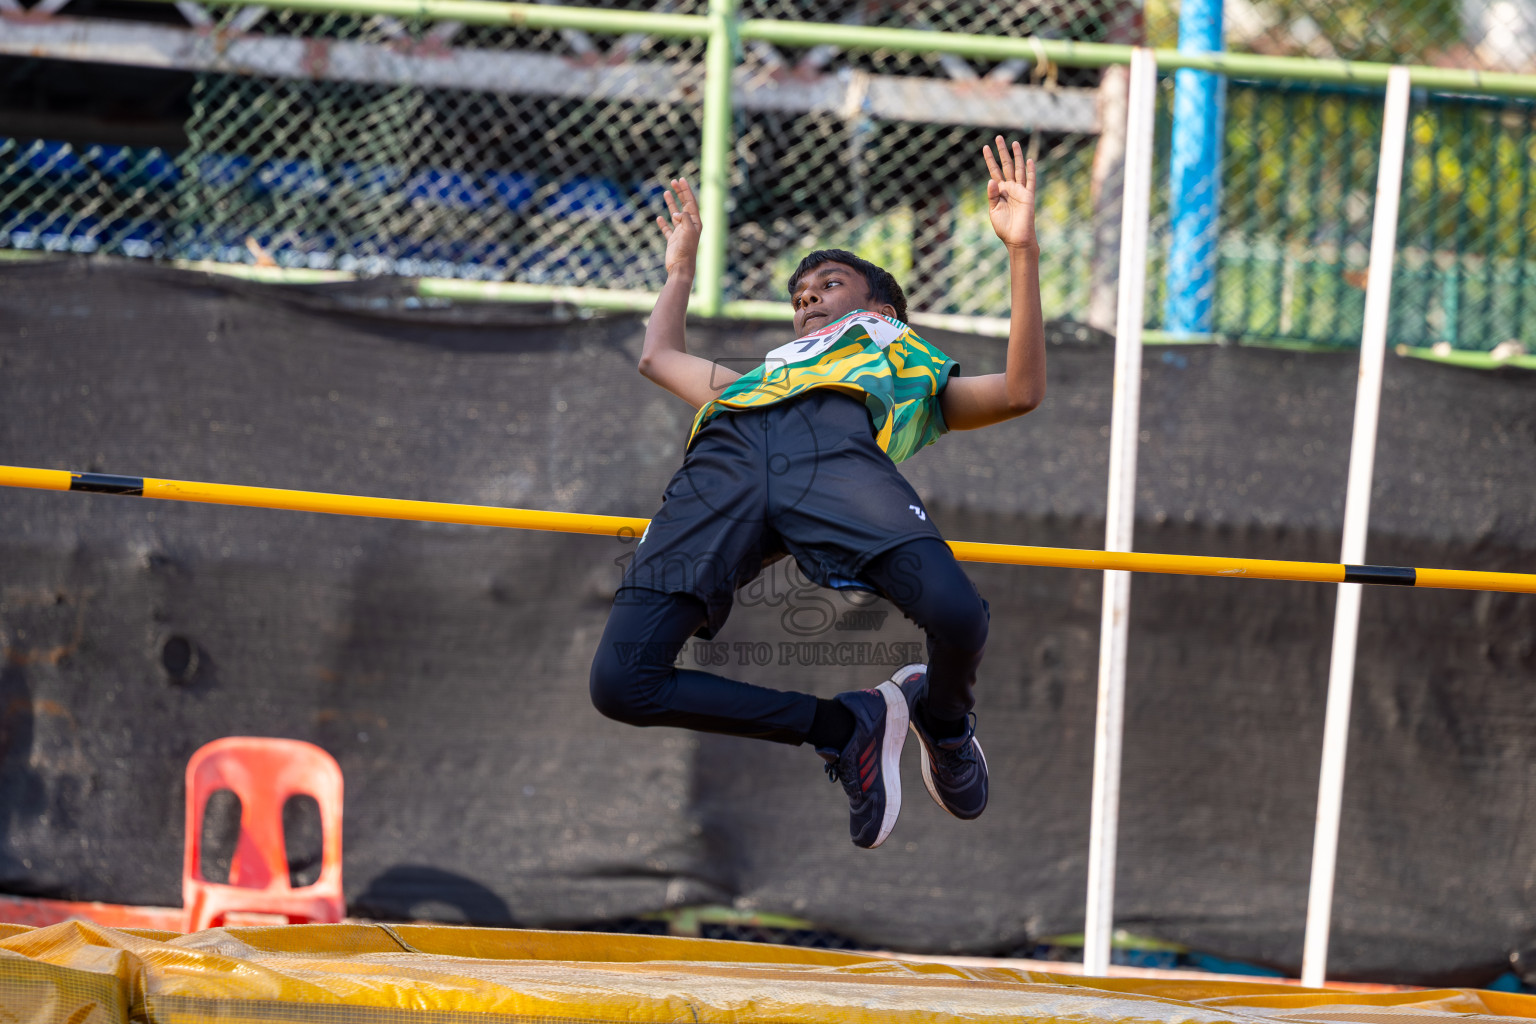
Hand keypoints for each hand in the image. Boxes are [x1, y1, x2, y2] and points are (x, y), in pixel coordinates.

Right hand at [656, 177, 701, 278]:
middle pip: (684, 205)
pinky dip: (663, 223)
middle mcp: (689, 226)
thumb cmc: (686, 250)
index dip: (686, 190)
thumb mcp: (688, 232)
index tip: (681, 179)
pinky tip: (659, 218)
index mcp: (695, 222)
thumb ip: (685, 219)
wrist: (680, 267)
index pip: (691, 202)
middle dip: (679, 193)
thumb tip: (676, 213)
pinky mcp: (673, 240)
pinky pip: (667, 229)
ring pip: (675, 214)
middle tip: (674, 181)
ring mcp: (680, 233)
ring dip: (671, 203)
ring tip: (666, 192)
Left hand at [983, 136, 1037, 253]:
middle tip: (998, 137)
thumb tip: (991, 180)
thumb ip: (992, 195)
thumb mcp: (993, 211)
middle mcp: (1010, 188)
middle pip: (1006, 165)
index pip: (994, 171)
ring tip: (1014, 143)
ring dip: (1017, 156)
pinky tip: (1029, 160)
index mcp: (1000, 191)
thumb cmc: (1004, 227)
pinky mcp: (1029, 196)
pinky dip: (1030, 171)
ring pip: (1019, 169)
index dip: (990, 159)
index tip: (985, 147)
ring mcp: (1020, 191)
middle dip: (1002, 152)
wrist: (1016, 239)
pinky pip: (1030, 181)